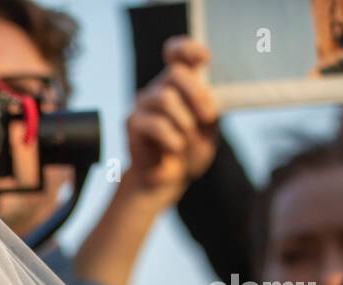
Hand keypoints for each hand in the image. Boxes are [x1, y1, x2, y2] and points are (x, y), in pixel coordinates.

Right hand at [124, 36, 218, 197]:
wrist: (169, 179)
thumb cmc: (191, 149)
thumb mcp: (209, 125)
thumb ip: (210, 104)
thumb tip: (208, 91)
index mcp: (179, 83)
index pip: (176, 52)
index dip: (187, 48)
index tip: (204, 58)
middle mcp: (159, 88)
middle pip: (176, 73)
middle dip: (198, 96)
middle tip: (207, 118)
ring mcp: (143, 105)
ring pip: (165, 99)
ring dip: (184, 122)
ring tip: (187, 139)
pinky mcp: (132, 123)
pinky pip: (155, 124)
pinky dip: (172, 138)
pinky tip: (175, 148)